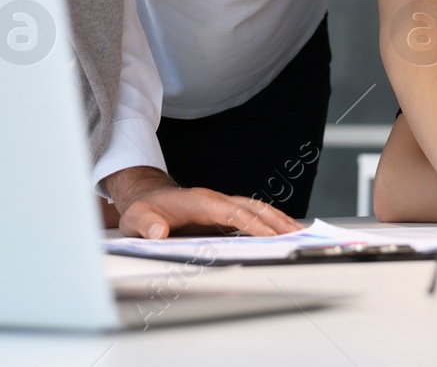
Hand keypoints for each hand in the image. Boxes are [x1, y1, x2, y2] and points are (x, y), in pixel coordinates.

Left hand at [105, 166, 301, 238]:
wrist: (147, 199)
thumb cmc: (144, 211)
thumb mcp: (136, 219)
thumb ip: (146, 224)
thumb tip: (159, 232)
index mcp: (201, 201)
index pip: (233, 212)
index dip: (252, 225)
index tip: (270, 238)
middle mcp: (217, 200)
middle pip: (254, 207)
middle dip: (277, 221)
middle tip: (298, 235)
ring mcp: (223, 205)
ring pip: (258, 209)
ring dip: (279, 220)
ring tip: (299, 233)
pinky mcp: (224, 214)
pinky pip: (253, 216)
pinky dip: (270, 222)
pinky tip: (282, 232)